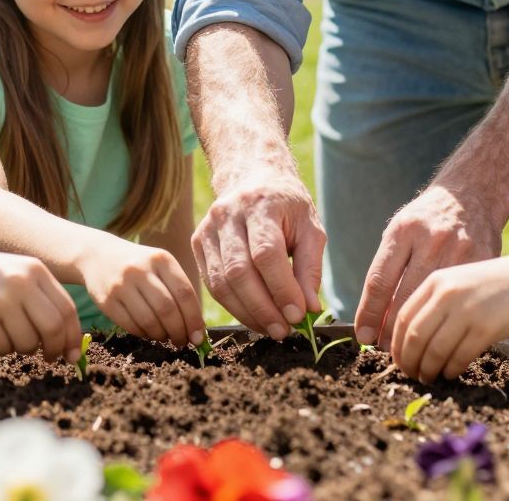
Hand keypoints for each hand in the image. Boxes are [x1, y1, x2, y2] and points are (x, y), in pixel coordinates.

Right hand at [0, 246, 82, 362]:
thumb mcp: (13, 272)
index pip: (67, 309)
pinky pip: (2, 347)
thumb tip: (63, 336)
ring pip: (28, 342)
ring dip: (21, 349)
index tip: (72, 354)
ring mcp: (2, 300)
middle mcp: (22, 283)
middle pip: (54, 328)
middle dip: (54, 349)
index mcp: (35, 270)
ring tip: (7, 337)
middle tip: (49, 358)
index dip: (73, 336)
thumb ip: (37, 296)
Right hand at [78, 238, 206, 345]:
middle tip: (182, 342)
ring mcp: (121, 285)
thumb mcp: (160, 265)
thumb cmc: (139, 265)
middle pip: (167, 309)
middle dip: (179, 331)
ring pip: (149, 320)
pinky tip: (148, 332)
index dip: (194, 319)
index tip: (198, 337)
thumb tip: (197, 327)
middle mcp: (141, 270)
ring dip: (161, 335)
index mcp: (161, 259)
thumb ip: (178, 289)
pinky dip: (143, 334)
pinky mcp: (106, 300)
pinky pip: (130, 325)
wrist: (98, 255)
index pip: (184, 293)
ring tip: (165, 337)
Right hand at [191, 167, 324, 340]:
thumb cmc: (287, 207)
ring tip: (271, 329)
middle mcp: (227, 214)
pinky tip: (253, 317)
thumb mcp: (310, 228)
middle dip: (263, 308)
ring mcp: (207, 228)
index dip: (281, 289)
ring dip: (247, 313)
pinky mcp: (197, 243)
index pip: (266, 254)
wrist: (252, 178)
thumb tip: (309, 310)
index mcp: (260, 204)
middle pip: (239, 272)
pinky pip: (211, 284)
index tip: (298, 316)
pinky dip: (233, 306)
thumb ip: (310, 268)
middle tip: (284, 331)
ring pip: (221, 283)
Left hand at [356, 183, 502, 347]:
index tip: (364, 337)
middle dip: (391, 331)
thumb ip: (388, 266)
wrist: (475, 193)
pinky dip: (447, 323)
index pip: (379, 281)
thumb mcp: (403, 228)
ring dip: (417, 334)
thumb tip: (372, 317)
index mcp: (404, 230)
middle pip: (403, 298)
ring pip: (432, 306)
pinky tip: (439, 336)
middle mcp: (430, 240)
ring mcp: (459, 251)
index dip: (369, 314)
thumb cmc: (430, 218)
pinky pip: (460, 301)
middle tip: (386, 351)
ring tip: (409, 351)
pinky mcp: (482, 261)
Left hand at [388, 252, 508, 381]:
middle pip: (414, 337)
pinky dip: (451, 370)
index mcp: (436, 281)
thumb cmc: (496, 283)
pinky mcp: (485, 328)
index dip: (397, 343)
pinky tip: (452, 372)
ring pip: (434, 351)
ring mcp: (466, 311)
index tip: (399, 359)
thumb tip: (413, 338)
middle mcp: (447, 294)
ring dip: (428, 370)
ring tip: (430, 377)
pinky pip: (459, 358)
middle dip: (408, 361)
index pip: (403, 317)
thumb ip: (436, 301)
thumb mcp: (460, 281)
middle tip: (411, 374)